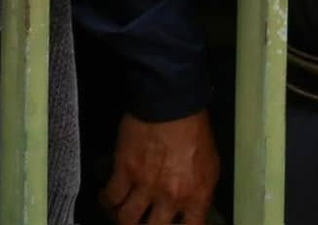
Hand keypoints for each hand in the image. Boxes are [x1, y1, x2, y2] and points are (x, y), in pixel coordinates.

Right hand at [101, 111, 219, 224]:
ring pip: (127, 218)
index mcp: (196, 197)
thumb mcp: (210, 166)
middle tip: (144, 221)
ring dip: (124, 218)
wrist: (170, 105)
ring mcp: (144, 185)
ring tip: (122, 214)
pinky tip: (107, 199)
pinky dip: (107, 201)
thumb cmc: (194, 131)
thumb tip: (192, 204)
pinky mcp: (124, 170)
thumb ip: (200, 191)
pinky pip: (111, 196)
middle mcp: (170, 197)